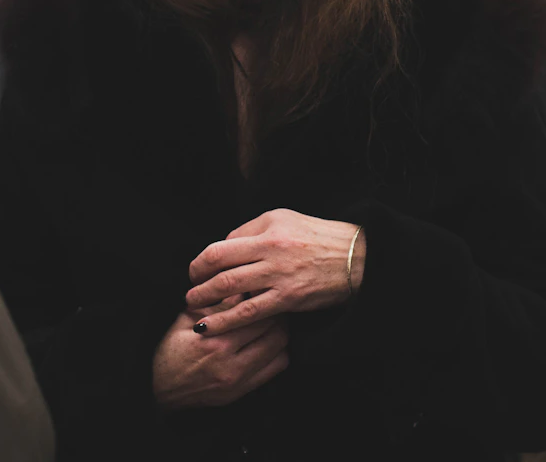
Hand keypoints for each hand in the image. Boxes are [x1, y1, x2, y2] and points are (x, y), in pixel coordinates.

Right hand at [151, 303, 288, 409]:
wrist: (160, 389)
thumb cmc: (170, 350)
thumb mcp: (186, 320)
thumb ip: (216, 304)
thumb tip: (241, 286)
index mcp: (216, 342)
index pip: (256, 315)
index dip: (263, 298)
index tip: (262, 290)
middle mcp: (231, 364)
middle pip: (275, 331)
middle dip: (276, 314)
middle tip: (271, 303)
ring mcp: (239, 382)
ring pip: (280, 350)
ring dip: (280, 333)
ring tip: (271, 322)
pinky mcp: (241, 392)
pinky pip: (276, 370)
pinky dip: (277, 353)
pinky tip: (267, 343)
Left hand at [184, 208, 364, 336]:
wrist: (355, 257)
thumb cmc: (318, 236)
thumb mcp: (284, 219)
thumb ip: (253, 231)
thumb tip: (225, 247)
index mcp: (268, 228)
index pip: (222, 245)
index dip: (202, 261)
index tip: (195, 270)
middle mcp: (271, 249)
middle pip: (220, 266)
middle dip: (197, 281)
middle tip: (189, 292)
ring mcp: (279, 275)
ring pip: (230, 289)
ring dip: (206, 300)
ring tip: (193, 308)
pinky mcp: (288, 298)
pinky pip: (250, 312)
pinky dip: (227, 320)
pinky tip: (212, 326)